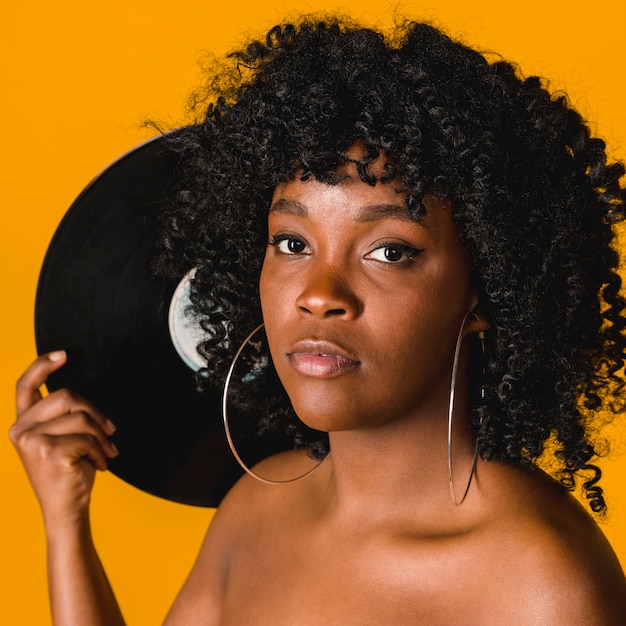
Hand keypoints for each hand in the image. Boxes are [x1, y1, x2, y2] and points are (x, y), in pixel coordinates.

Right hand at [10, 351, 118, 524]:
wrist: (67, 510)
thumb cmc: (69, 473)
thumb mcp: (60, 440)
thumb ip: (62, 417)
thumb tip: (81, 397)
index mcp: (23, 424)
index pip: (25, 386)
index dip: (42, 366)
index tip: (63, 355)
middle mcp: (20, 430)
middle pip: (67, 395)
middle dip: (95, 411)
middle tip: (110, 432)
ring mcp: (31, 441)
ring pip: (82, 417)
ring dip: (102, 436)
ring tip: (106, 452)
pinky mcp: (49, 451)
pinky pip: (88, 437)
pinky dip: (102, 450)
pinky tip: (100, 465)